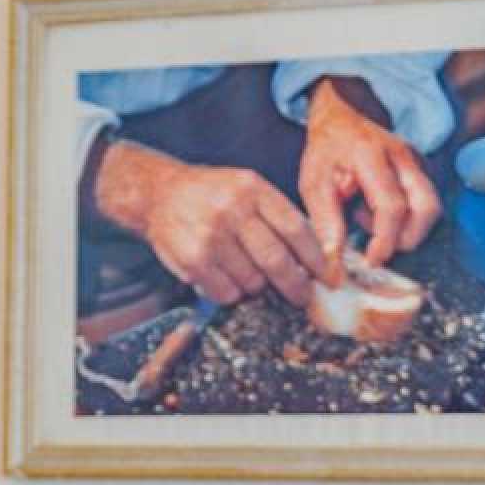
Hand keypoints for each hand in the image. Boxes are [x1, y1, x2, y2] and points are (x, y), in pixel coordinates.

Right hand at [94, 141, 324, 306]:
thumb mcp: (245, 188)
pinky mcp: (194, 261)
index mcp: (252, 188)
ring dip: (254, 285)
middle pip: (277, 260)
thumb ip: (276, 215)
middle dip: (295, 285)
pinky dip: (231, 293)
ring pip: (253, 282)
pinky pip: (228, 293)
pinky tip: (223, 276)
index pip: (295, 228)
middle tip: (302, 296)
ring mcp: (211, 236)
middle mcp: (232, 210)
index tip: (325, 276)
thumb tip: (312, 257)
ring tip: (243, 271)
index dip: (315, 258)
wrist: (159, 194)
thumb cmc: (210, 196)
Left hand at [300, 77, 441, 269]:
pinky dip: (408, 220)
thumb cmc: (327, 149)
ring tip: (373, 223)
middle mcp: (402, 156)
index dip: (385, 240)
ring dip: (408, 230)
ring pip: (431, 207)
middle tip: (377, 247)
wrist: (341, 115)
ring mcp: (415, 161)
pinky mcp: (420, 169)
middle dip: (407, 239)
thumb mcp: (313, 182)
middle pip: (427, 207)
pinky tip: (378, 214)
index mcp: (372, 155)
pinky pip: (425, 203)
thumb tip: (334, 258)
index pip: (392, 206)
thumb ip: (325, 219)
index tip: (372, 260)